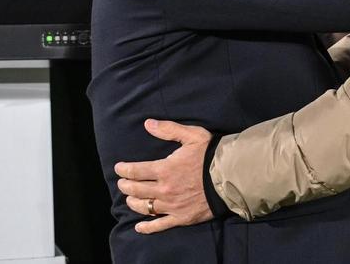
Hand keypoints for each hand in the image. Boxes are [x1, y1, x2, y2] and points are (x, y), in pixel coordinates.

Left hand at [114, 119, 213, 233]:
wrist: (230, 177)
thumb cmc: (211, 155)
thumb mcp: (192, 135)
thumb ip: (168, 129)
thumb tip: (148, 124)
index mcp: (164, 169)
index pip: (136, 171)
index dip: (124, 169)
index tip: (119, 168)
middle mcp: (164, 189)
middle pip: (136, 190)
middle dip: (126, 186)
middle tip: (122, 183)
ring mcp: (172, 205)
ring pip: (145, 207)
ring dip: (133, 203)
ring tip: (129, 199)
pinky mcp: (181, 217)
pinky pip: (160, 225)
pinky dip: (147, 227)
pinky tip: (139, 226)